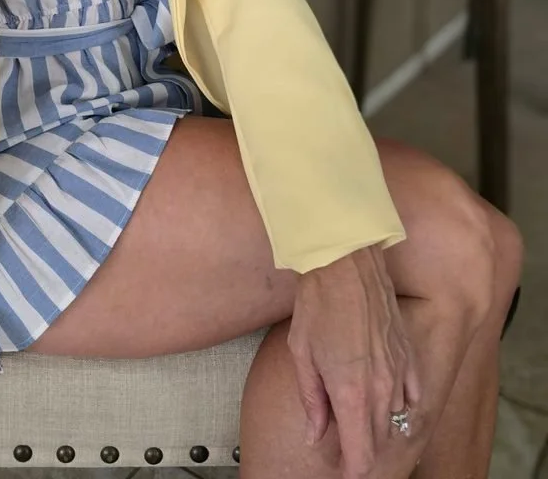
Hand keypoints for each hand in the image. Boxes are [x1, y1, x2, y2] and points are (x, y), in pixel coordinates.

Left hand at [288, 246, 420, 477]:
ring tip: (359, 420)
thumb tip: (315, 435)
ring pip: (396, 418)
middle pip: (379, 441)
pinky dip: (401, 404)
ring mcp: (399, 370)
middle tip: (344, 447)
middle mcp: (382, 387)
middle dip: (361, 450)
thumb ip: (312, 400)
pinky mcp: (408, 352)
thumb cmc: (318, 301)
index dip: (351, 470)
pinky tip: (388, 401)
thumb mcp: (302, 353)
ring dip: (379, 426)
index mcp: (352, 392)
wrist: (344, 259)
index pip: (361, 455)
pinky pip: (413, 393)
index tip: (341, 471)